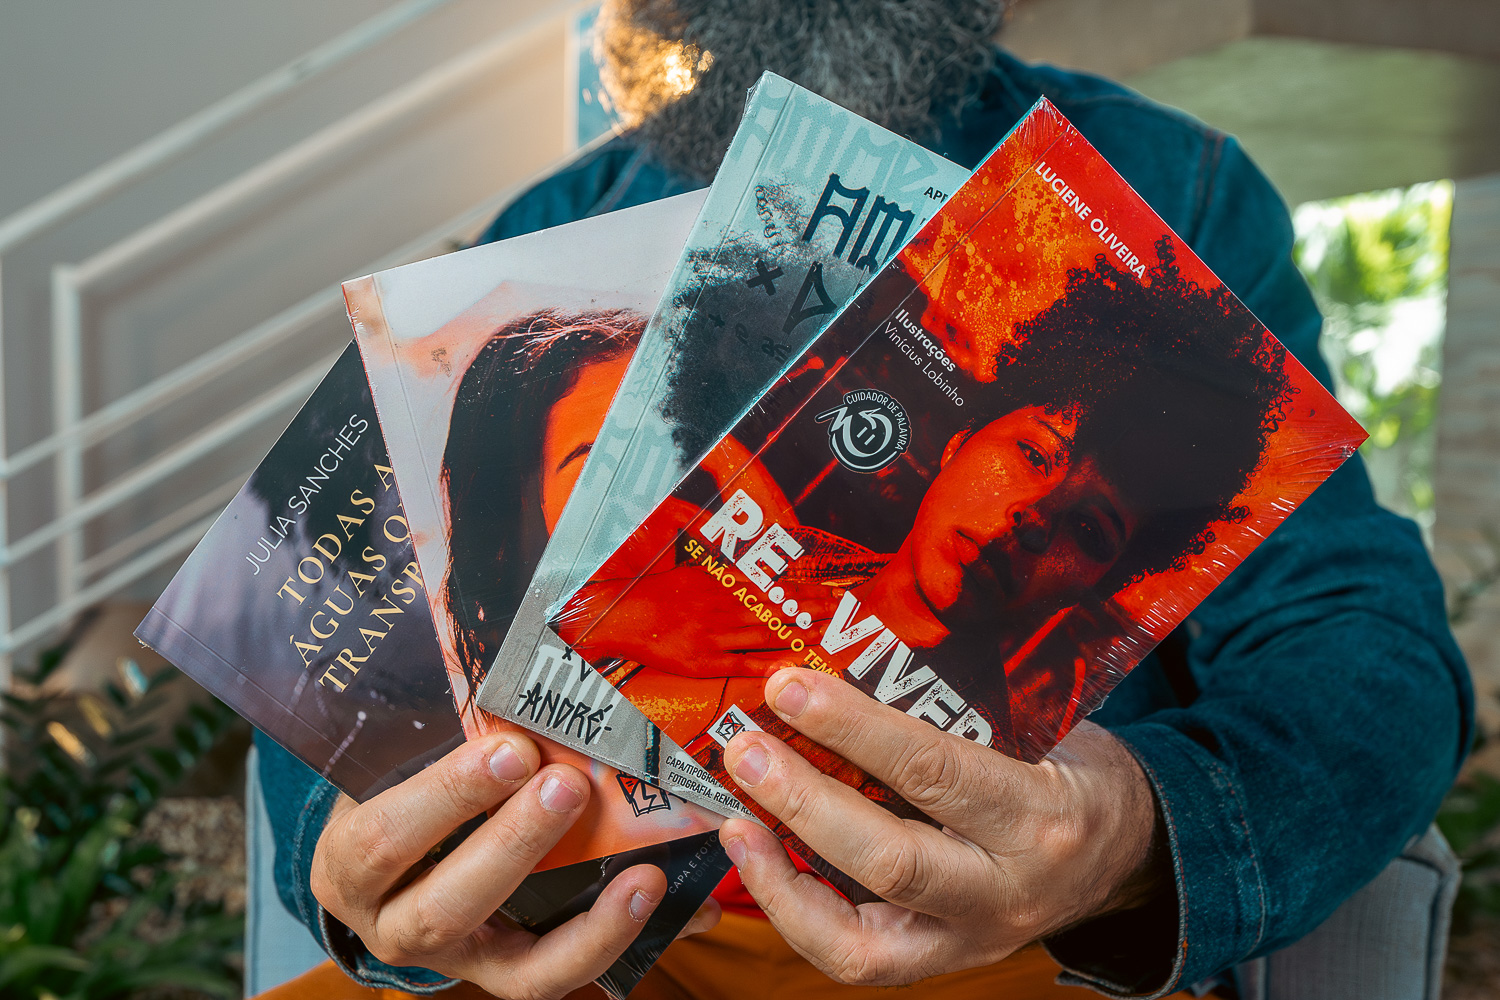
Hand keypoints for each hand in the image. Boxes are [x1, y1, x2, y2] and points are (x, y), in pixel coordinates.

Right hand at [311, 732, 717, 999]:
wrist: (385, 873)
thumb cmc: (397, 797)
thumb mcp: (396, 764)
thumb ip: (440, 729)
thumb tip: (518, 662)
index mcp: (353, 862)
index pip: (385, 838)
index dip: (447, 796)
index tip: (509, 747)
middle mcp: (393, 926)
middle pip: (446, 906)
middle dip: (514, 845)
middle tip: (569, 784)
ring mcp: (455, 961)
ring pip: (517, 966)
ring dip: (588, 918)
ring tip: (644, 871)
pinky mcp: (504, 978)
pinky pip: (559, 977)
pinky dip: (614, 940)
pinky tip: (661, 897)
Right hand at [572, 566, 842, 678]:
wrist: (616, 617)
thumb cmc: (649, 591)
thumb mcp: (685, 564)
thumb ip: (715, 556)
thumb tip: (737, 543)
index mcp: (719, 581)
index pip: (772, 584)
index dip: (804, 587)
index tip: (831, 588)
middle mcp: (722, 605)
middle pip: (777, 607)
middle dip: (813, 609)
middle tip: (843, 610)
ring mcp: (714, 635)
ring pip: (766, 634)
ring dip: (799, 633)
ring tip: (828, 633)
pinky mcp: (702, 662)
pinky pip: (741, 663)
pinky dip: (767, 666)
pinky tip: (791, 667)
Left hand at [717, 667, 1164, 985]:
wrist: (1126, 855)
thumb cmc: (1069, 773)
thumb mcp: (1040, 730)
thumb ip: (957, 714)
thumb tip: (844, 662)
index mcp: (1041, 816)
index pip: (936, 773)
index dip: (854, 730)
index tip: (791, 688)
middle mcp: (1007, 893)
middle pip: (891, 864)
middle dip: (805, 805)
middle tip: (746, 750)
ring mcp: (970, 943)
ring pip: (857, 940)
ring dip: (780, 878)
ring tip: (735, 818)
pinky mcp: (937, 966)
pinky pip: (852, 957)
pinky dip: (795, 909)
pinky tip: (759, 856)